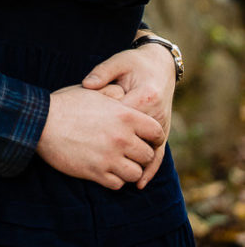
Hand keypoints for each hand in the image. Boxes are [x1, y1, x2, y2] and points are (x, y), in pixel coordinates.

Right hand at [36, 84, 164, 189]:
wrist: (41, 122)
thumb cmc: (66, 104)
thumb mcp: (93, 92)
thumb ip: (114, 94)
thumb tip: (124, 96)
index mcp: (125, 115)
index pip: (156, 132)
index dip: (153, 137)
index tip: (146, 139)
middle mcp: (122, 138)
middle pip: (148, 155)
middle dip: (140, 154)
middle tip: (129, 152)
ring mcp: (110, 157)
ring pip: (135, 173)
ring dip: (129, 169)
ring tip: (118, 163)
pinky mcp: (96, 172)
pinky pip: (117, 184)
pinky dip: (114, 179)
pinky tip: (105, 170)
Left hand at [82, 44, 175, 188]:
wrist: (159, 63)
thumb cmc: (134, 63)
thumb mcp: (117, 62)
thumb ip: (102, 73)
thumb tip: (86, 85)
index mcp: (144, 96)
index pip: (122, 121)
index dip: (103, 130)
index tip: (82, 137)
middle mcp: (156, 113)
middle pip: (135, 141)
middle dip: (116, 153)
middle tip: (93, 163)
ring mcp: (162, 124)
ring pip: (149, 152)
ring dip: (132, 166)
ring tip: (112, 180)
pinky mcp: (163, 131)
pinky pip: (158, 155)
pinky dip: (149, 170)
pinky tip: (137, 184)